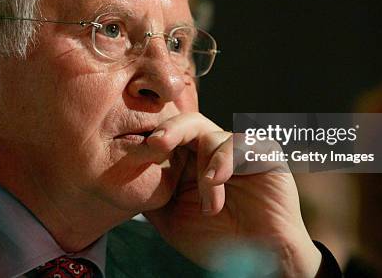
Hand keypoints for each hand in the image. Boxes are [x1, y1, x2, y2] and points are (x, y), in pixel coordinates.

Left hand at [143, 113, 321, 277]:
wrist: (258, 258)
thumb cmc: (216, 239)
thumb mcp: (171, 219)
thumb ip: (150, 197)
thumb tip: (118, 180)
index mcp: (191, 160)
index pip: (170, 135)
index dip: (154, 139)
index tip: (140, 151)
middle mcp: (213, 150)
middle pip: (189, 123)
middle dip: (170, 130)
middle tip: (156, 143)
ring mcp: (238, 149)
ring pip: (211, 136)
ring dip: (205, 172)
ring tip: (210, 207)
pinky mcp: (263, 151)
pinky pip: (240, 143)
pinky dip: (224, 161)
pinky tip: (217, 181)